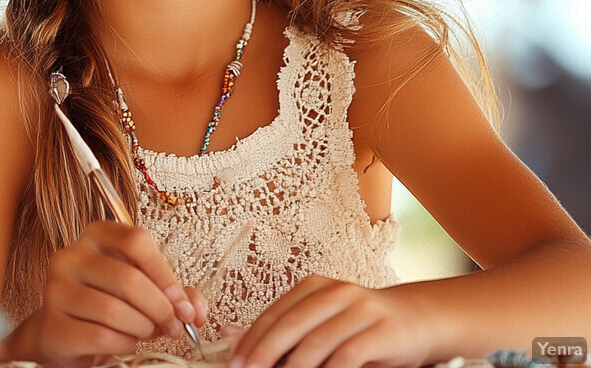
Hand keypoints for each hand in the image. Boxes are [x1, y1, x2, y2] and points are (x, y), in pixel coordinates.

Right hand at [15, 221, 207, 367]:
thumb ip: (172, 292)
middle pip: (128, 278)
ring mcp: (56, 290)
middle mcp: (71, 255)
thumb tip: (196, 308)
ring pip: (114, 310)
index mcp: (96, 234)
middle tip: (174, 326)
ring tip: (148, 332)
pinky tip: (126, 342)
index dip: (165, 274)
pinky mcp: (52, 325)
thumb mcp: (141, 288)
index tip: (182, 302)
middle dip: (160, 308)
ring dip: (143, 328)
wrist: (63, 333)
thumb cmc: (106, 302)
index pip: (136, 241)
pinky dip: (124, 343)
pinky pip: (100, 336)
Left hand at [223, 276, 432, 367]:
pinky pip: (348, 355)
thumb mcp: (320, 321)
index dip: (253, 338)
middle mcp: (336, 292)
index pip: (275, 312)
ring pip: (318, 342)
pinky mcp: (382, 331)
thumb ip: (281, 328)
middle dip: (266, 352)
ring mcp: (360, 309)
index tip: (235, 362)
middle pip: (292, 324)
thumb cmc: (362, 325)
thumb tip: (230, 334)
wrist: (417, 319)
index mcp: (315, 286)